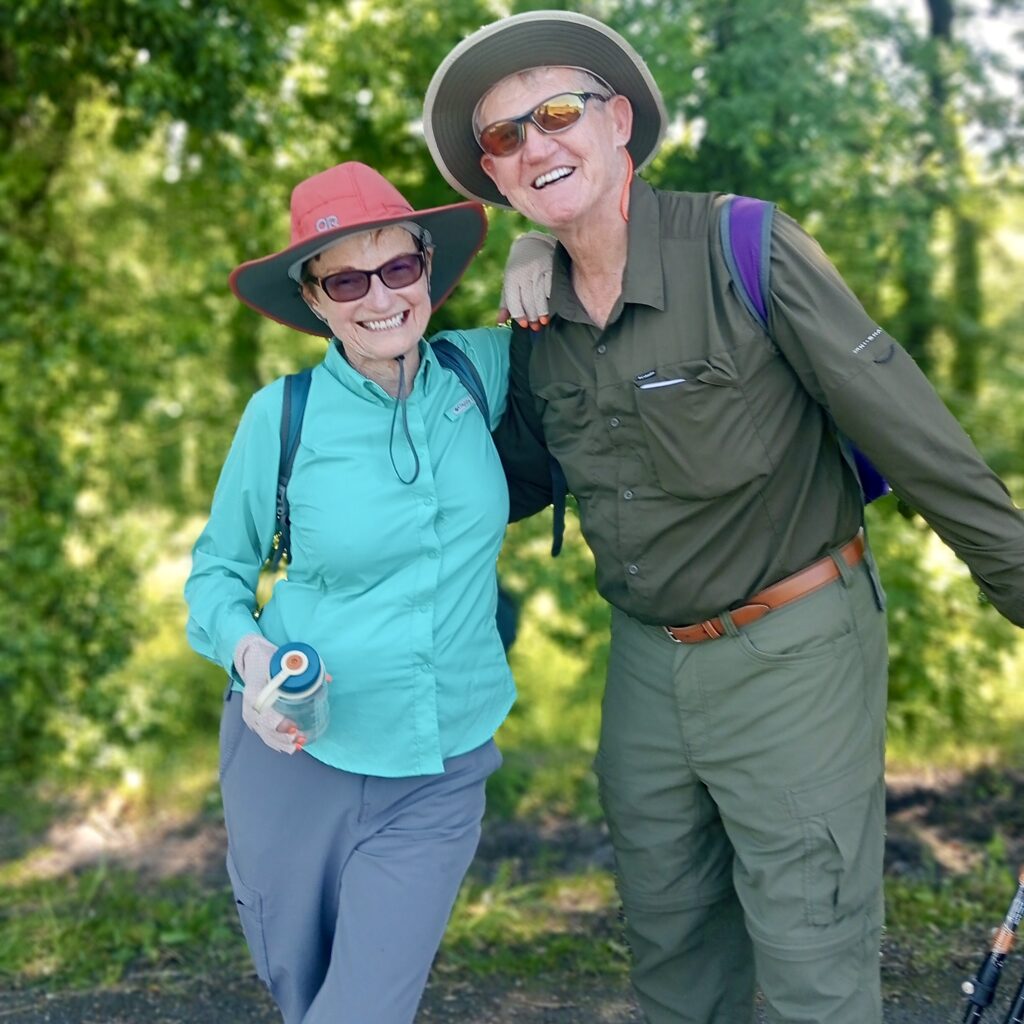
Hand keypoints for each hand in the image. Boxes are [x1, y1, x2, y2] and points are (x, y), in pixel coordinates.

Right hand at [233, 634, 304, 753]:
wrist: (250, 658)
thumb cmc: (266, 658)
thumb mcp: (282, 659)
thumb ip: (304, 669)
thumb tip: (328, 678)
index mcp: (254, 692)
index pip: (264, 713)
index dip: (278, 724)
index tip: (294, 728)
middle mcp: (250, 706)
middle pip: (266, 729)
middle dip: (283, 738)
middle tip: (301, 740)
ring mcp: (250, 714)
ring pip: (265, 734)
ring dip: (282, 743)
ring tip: (300, 746)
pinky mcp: (253, 718)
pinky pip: (264, 734)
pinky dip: (276, 742)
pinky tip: (288, 747)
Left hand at [498, 230, 555, 330]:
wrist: (533, 243)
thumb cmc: (519, 267)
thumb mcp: (509, 281)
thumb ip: (506, 302)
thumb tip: (500, 321)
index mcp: (511, 277)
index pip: (514, 300)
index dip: (519, 314)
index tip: (524, 325)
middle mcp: (524, 274)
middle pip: (528, 300)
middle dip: (531, 316)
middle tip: (536, 327)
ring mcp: (539, 270)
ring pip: (540, 295)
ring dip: (542, 311)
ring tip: (544, 321)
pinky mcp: (551, 267)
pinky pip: (551, 287)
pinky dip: (552, 299)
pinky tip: (554, 307)